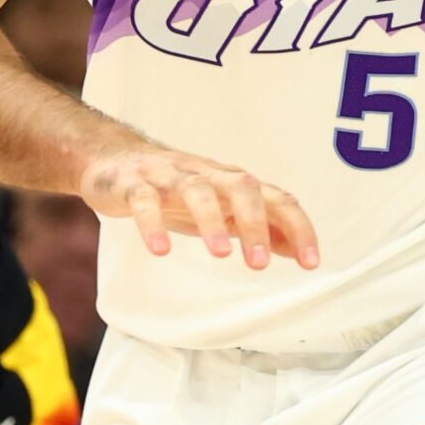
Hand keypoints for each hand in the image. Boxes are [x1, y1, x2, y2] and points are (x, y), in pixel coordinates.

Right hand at [78, 147, 319, 271]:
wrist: (114, 159)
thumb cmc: (176, 189)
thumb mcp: (220, 207)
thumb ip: (257, 225)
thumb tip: (295, 248)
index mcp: (231, 182)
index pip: (275, 199)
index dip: (297, 228)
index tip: (311, 262)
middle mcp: (206, 174)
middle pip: (240, 188)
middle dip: (255, 223)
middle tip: (260, 265)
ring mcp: (168, 176)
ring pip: (196, 190)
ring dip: (210, 220)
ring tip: (220, 255)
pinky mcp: (133, 183)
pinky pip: (144, 200)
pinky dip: (152, 222)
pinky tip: (160, 249)